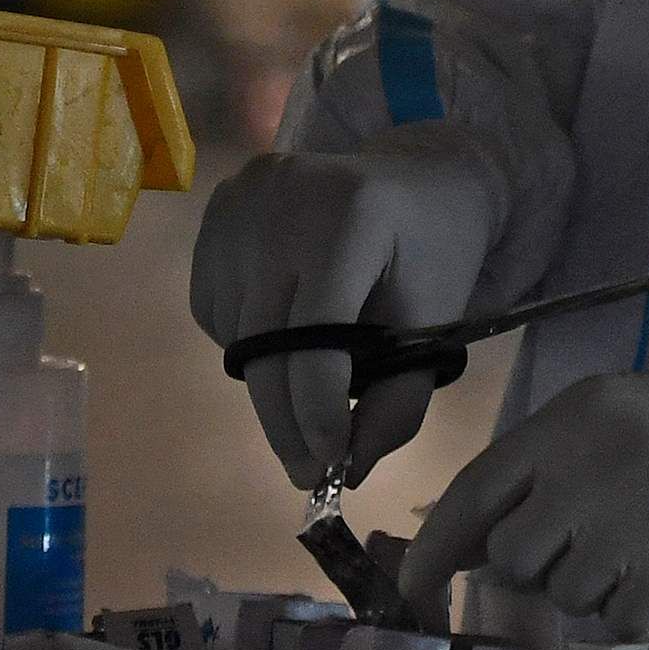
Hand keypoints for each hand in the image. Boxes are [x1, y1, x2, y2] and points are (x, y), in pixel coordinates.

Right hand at [190, 133, 504, 488]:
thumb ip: (398, 402)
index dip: (318, 412)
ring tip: (312, 381)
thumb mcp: (435, 325)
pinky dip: (245, 339)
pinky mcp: (220, 205)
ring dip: (268, 380)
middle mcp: (284, 196)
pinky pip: (213, 307)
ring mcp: (243, 196)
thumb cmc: (435, 252)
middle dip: (287, 420)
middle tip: (308, 472)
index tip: (332, 466)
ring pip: (236, 334)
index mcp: (352, 215)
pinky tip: (287, 327)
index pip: (316, 335)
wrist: (419, 177)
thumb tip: (347, 470)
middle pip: (267, 342)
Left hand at [399, 333, 648, 637]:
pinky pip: (622, 623)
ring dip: (592, 590)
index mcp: (573, 416)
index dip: (434, 548)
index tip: (413, 591)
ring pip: (567, 596)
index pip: (476, 491)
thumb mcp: (611, 417)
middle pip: (515, 558)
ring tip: (640, 549)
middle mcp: (598, 462)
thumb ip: (539, 469)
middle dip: (537, 569)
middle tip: (583, 551)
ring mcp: (642, 515)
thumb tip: (464, 544)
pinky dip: (636, 613)